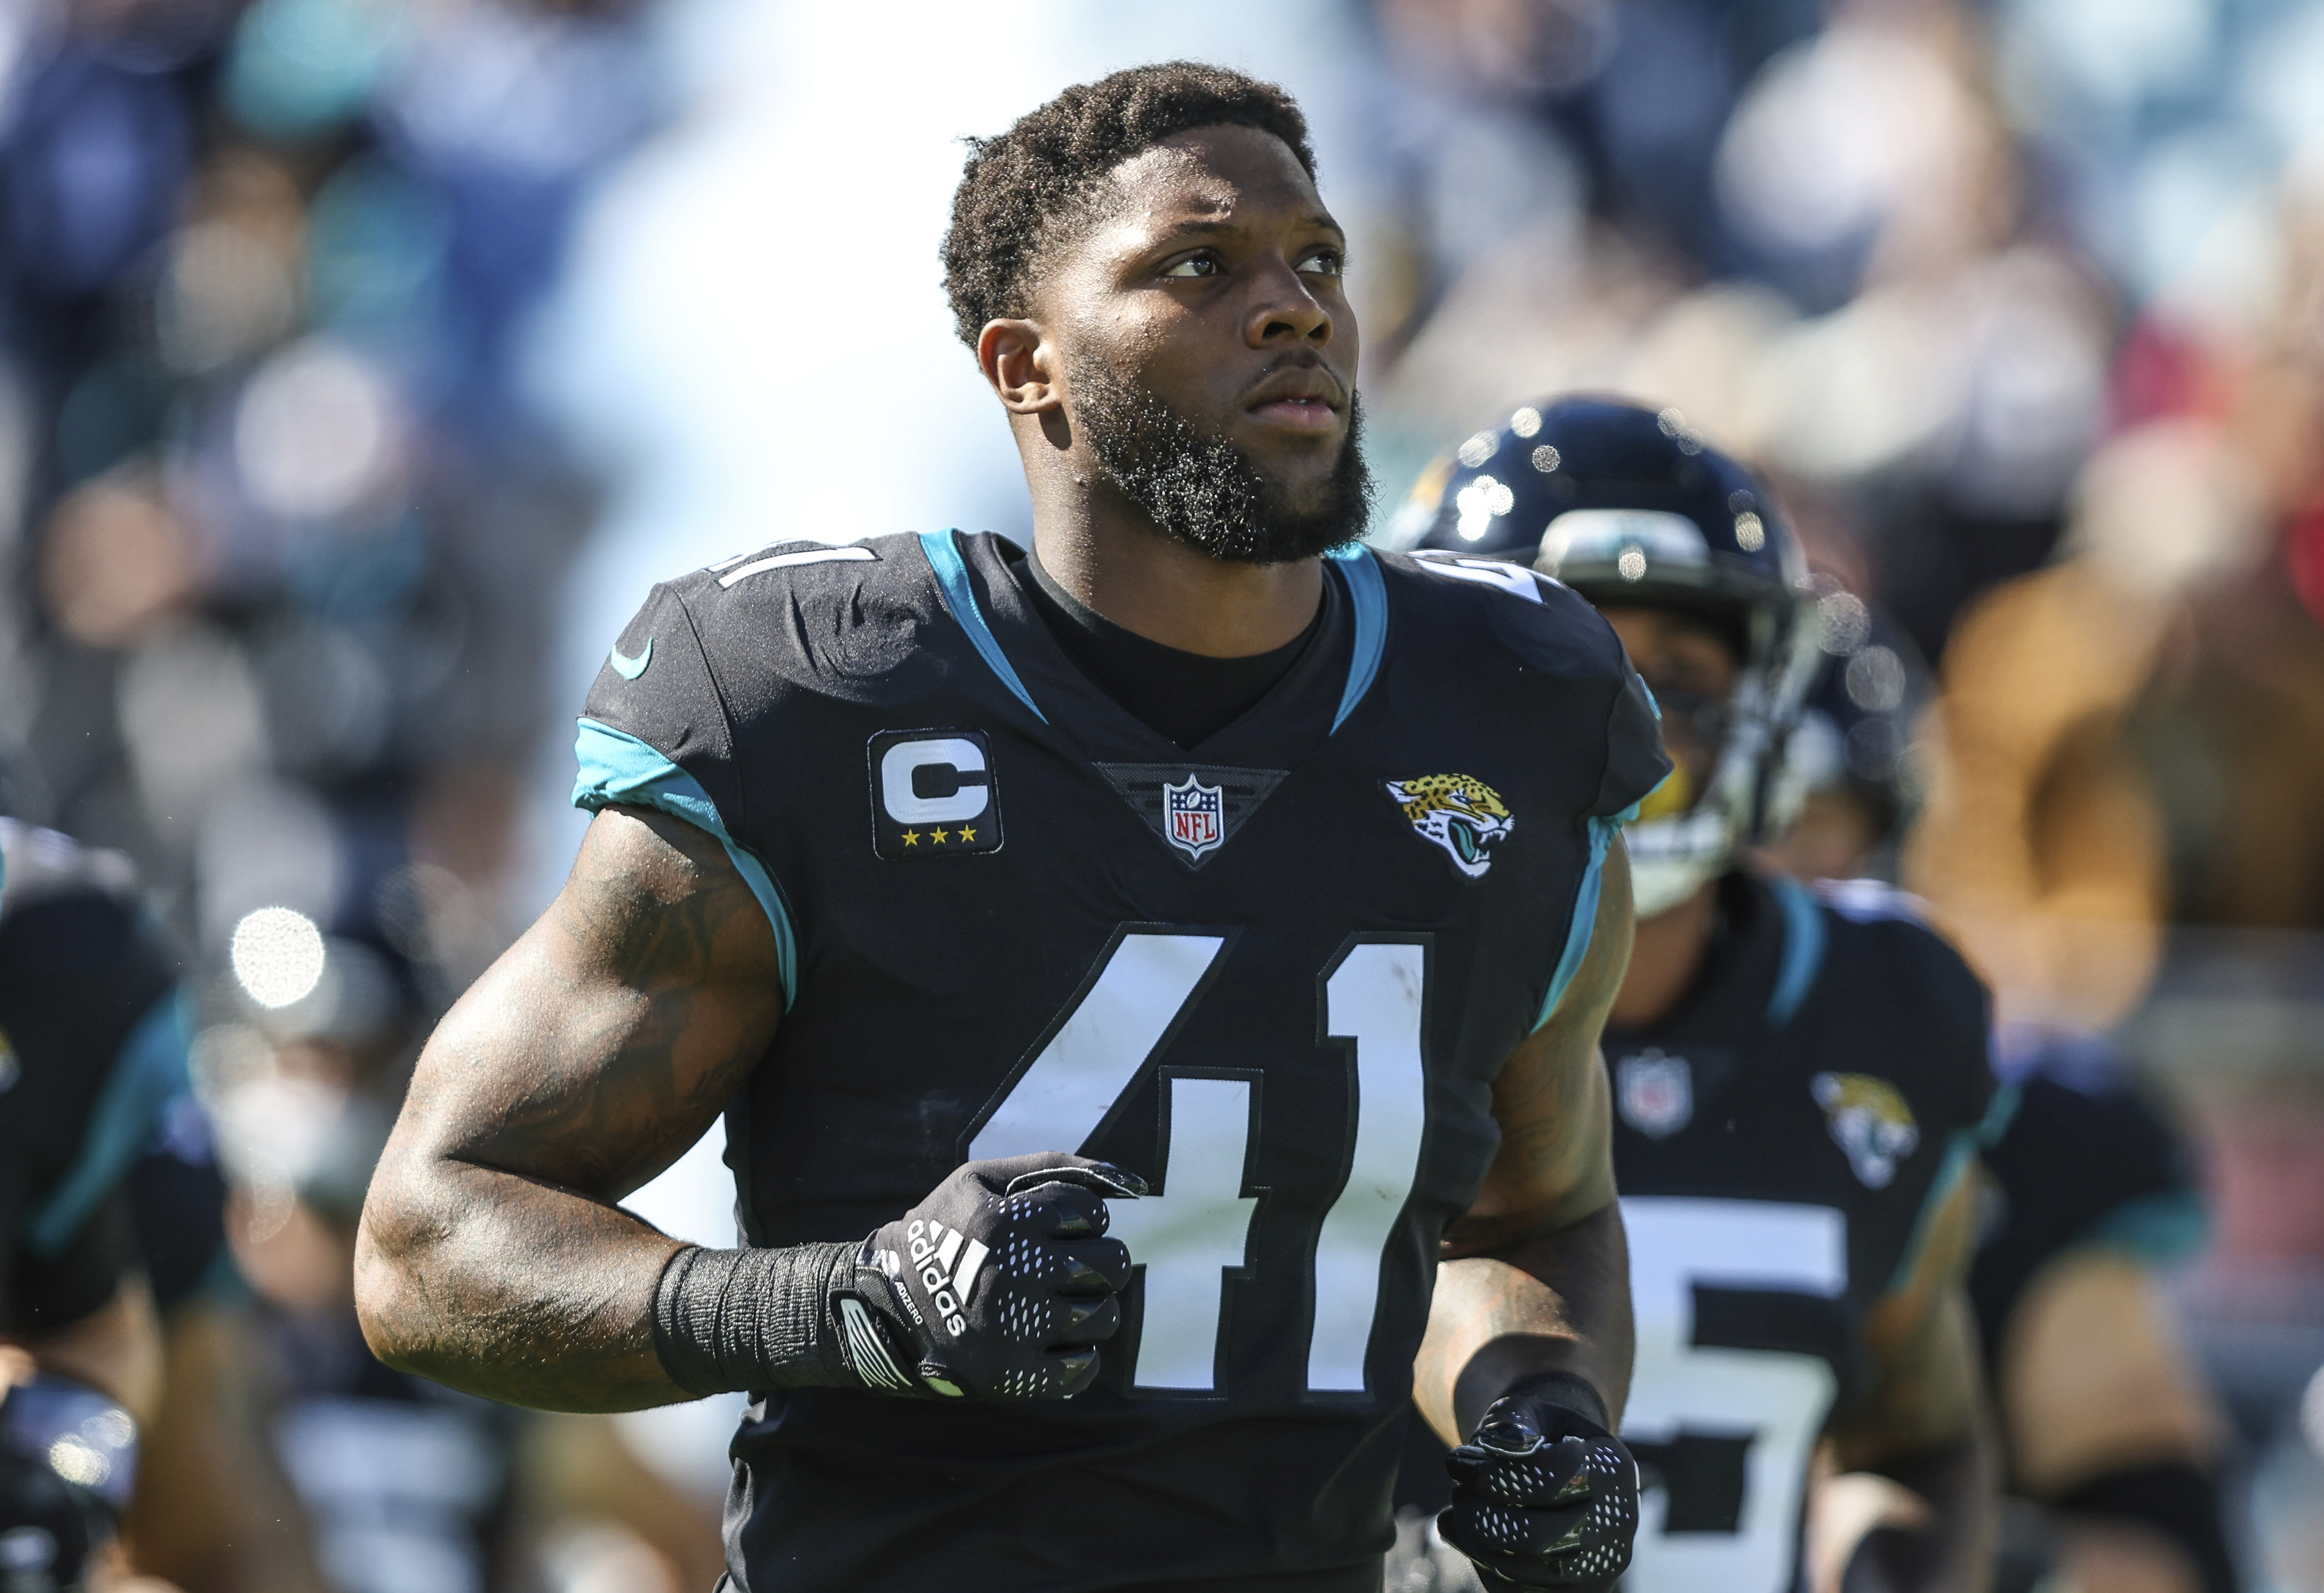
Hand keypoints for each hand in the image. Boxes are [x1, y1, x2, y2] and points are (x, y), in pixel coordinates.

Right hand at [840, 1153, 1142, 1398]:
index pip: (1093, 1214)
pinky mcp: (1011, 1375)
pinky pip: (1082, 1369)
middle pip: (1110, 1266)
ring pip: (1104, 1316)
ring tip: (1058, 1303)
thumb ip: (1058, 1166)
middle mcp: (1014, 1274)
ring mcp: (1014, 1329)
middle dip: (1096, 1262)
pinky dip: (1078, 1357)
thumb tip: (1136, 1183)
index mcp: (1007, 1222)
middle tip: (1066, 1267)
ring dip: (1092, 1308)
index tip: (1057, 1229)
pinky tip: (1051, 1341)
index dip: (1082, 1219)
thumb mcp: (984, 1179)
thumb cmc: (945, 1231)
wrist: (882, 1305)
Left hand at [1439, 1384, 1639, 1590]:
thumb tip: (1508, 1443)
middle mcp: (1618, 1523)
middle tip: (1457, 1488)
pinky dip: (1479, 1562)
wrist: (1563, 1472)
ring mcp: (1600, 1567)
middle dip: (1478, 1513)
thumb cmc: (1539, 1435)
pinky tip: (1461, 1530)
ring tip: (1460, 1505)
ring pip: (1519, 1569)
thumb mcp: (1528, 1410)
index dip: (1497, 1475)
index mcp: (1614, 1467)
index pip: (1554, 1481)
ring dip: (1474, 1537)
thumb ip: (1514, 1420)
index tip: (1456, 1461)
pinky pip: (1513, 1592)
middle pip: (1533, 1536)